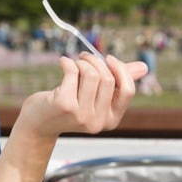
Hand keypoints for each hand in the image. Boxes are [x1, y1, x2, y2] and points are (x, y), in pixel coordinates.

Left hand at [17, 53, 148, 137]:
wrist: (38, 124)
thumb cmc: (68, 107)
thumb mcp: (95, 96)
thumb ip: (118, 82)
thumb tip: (144, 67)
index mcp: (111, 120)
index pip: (128, 91)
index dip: (120, 70)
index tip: (108, 59)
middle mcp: (98, 122)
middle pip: (108, 79)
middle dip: (96, 62)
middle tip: (84, 57)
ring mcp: (82, 115)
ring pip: (92, 74)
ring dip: (82, 62)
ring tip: (74, 63)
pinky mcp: (65, 105)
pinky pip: (73, 72)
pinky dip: (68, 62)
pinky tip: (63, 63)